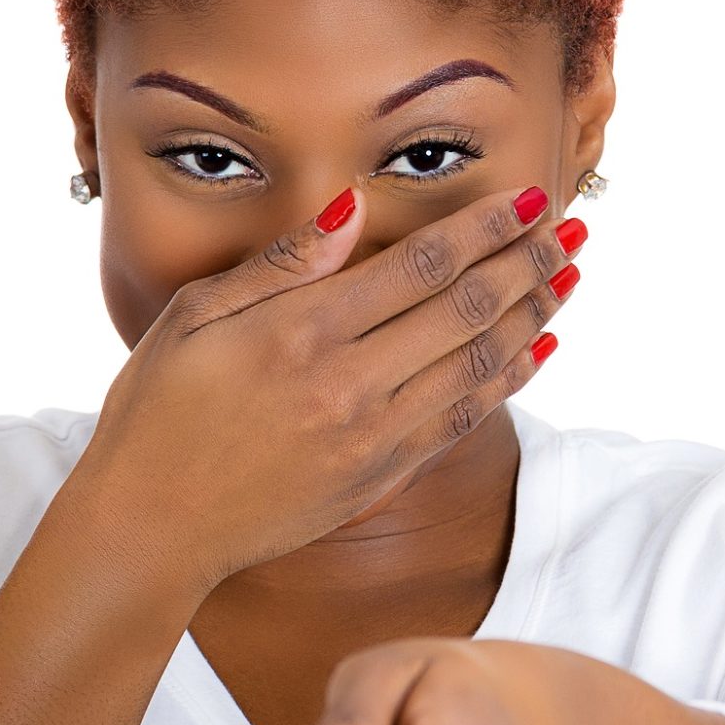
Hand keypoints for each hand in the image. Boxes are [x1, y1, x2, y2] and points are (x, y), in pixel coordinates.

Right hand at [71, 181, 583, 592]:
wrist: (152, 526)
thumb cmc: (157, 412)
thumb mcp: (197, 315)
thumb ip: (283, 264)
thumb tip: (353, 211)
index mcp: (303, 331)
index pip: (422, 264)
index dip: (486, 227)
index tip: (530, 199)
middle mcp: (350, 383)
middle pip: (465, 309)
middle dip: (527, 263)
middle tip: (572, 230)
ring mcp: (371, 437)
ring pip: (478, 365)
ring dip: (532, 317)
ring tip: (569, 278)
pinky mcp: (379, 479)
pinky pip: (461, 420)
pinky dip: (507, 381)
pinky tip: (535, 350)